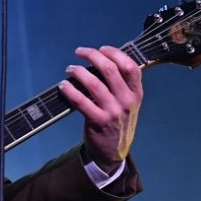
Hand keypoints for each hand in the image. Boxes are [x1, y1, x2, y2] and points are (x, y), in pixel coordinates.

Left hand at [58, 46, 143, 172]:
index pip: (130, 66)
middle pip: (110, 69)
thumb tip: (99, 61)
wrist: (113, 151)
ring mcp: (113, 111)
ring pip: (94, 83)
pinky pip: (81, 101)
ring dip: (78, 71)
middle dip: (92, 55)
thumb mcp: (128, 103)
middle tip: (79, 52)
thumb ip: (120, 85)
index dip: (115, 53)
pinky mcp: (98, 121)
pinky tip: (63, 86)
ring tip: (70, 69)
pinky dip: (70, 90)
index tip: (101, 49)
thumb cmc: (118, 121)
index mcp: (136, 92)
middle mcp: (127, 100)